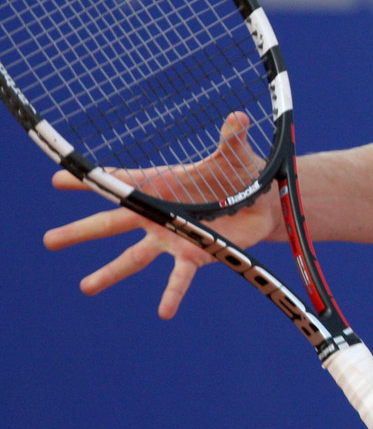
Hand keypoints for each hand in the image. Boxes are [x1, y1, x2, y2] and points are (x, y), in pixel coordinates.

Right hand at [42, 113, 281, 318]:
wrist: (267, 203)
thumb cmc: (244, 174)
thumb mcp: (235, 156)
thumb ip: (232, 140)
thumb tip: (239, 117)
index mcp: (162, 183)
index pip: (120, 181)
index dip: (90, 180)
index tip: (57, 178)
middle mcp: (160, 214)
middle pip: (114, 223)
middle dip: (80, 232)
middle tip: (48, 240)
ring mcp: (173, 237)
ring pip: (135, 258)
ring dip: (110, 273)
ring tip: (86, 288)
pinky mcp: (196, 255)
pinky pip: (179, 277)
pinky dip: (172, 294)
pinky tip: (164, 312)